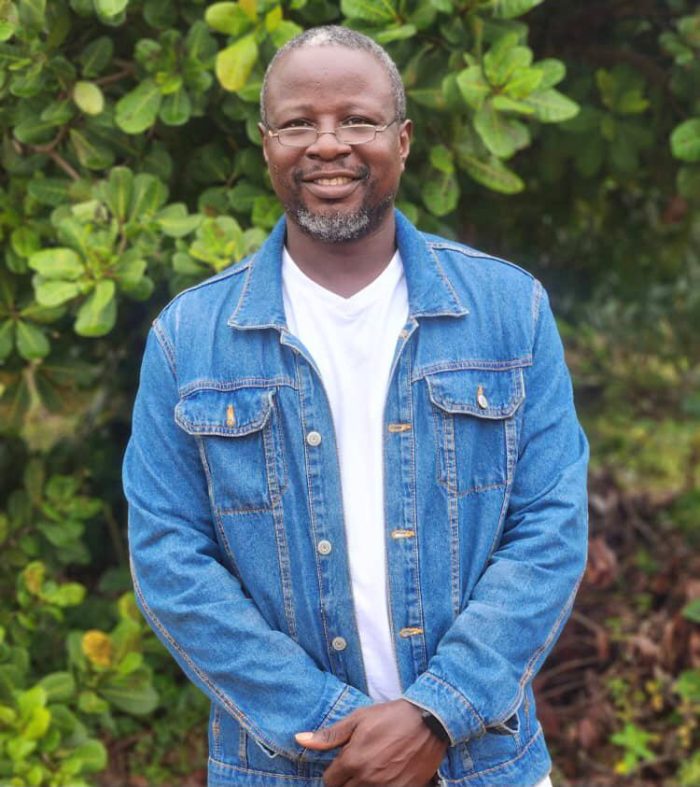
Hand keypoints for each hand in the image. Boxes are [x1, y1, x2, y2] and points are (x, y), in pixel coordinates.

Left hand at [295, 699, 448, 786]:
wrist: (428, 721)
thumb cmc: (390, 716)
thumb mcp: (358, 719)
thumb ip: (329, 735)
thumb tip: (299, 740)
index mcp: (352, 761)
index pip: (329, 781)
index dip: (334, 771)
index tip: (343, 762)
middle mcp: (367, 780)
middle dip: (346, 780)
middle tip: (358, 765)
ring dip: (362, 784)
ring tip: (371, 769)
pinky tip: (387, 775)